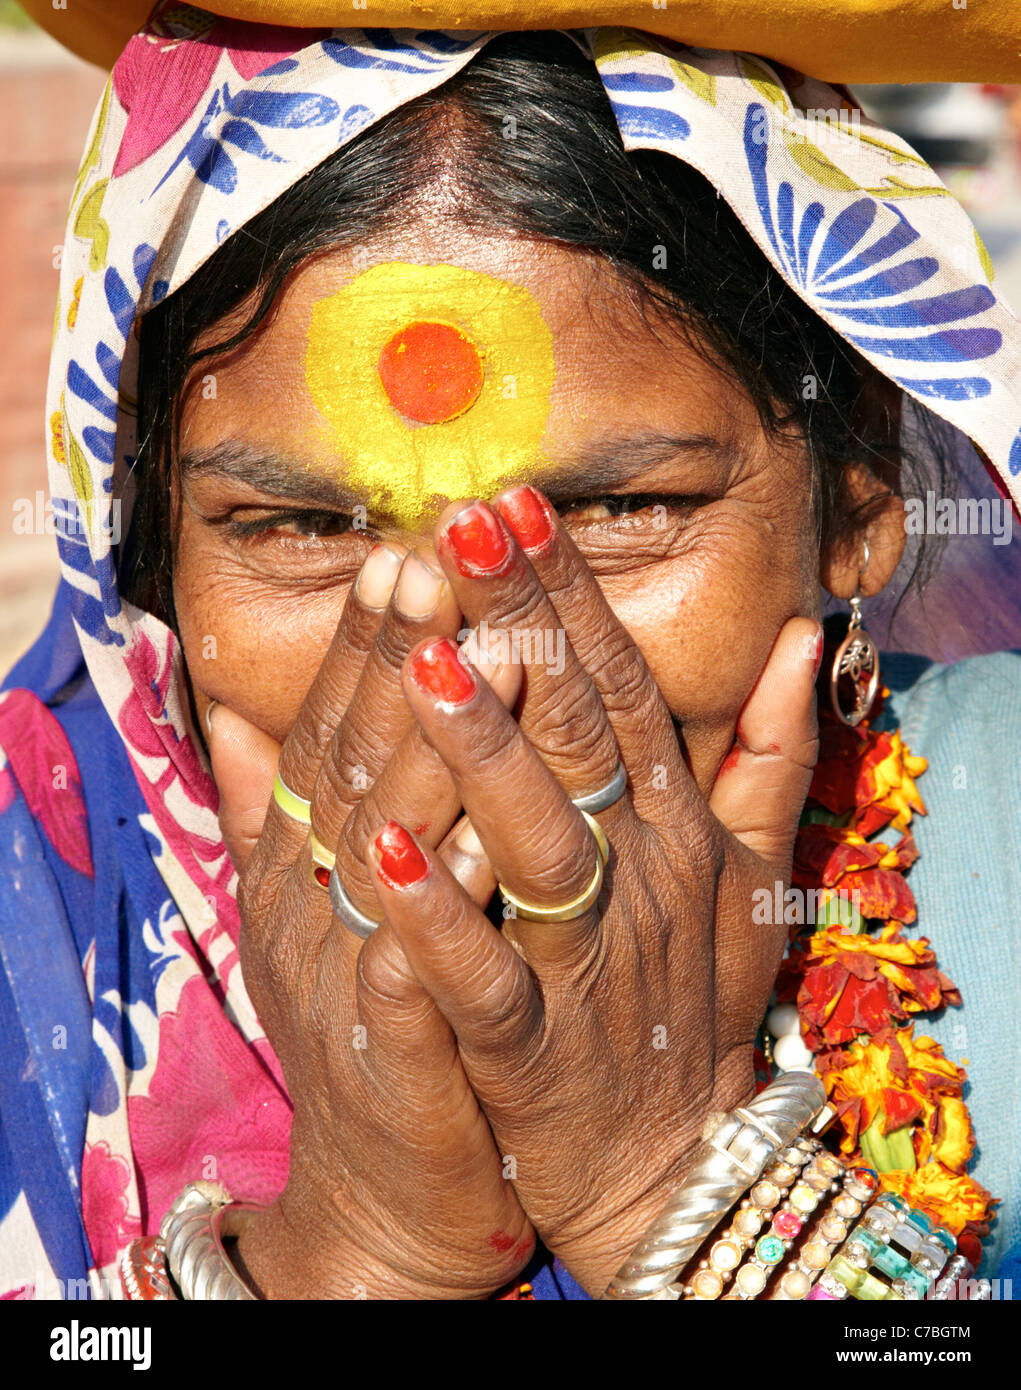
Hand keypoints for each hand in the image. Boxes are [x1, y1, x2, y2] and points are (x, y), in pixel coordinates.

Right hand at [207, 544, 534, 1297]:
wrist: (390, 1184)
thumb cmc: (377, 1020)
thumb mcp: (328, 901)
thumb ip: (291, 802)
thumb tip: (238, 700)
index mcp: (313, 859)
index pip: (337, 727)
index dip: (369, 638)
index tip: (409, 546)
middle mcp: (318, 903)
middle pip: (355, 764)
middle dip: (398, 657)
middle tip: (436, 556)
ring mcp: (350, 977)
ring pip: (381, 852)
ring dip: (424, 755)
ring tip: (476, 658)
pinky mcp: (392, 1058)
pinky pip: (414, 975)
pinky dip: (434, 910)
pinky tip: (470, 844)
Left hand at [360, 490, 821, 1296]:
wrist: (672, 1165)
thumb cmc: (694, 1001)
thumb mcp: (753, 876)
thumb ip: (768, 752)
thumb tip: (800, 632)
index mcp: (675, 826)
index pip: (619, 686)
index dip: (568, 594)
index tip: (512, 505)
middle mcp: (637, 876)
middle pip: (577, 735)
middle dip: (521, 625)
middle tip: (461, 525)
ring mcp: (587, 961)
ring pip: (535, 840)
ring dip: (480, 748)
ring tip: (425, 655)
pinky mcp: (531, 1048)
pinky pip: (481, 976)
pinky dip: (434, 914)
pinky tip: (373, 847)